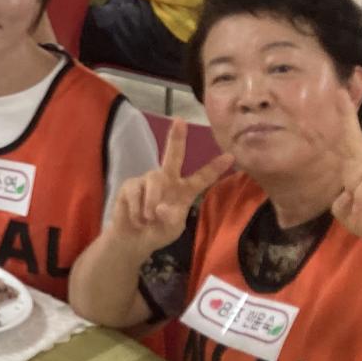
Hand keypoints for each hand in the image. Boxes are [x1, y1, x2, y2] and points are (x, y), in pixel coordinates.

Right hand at [107, 118, 232, 253]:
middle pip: (173, 156)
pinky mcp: (130, 185)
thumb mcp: (172, 228)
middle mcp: (167, 179)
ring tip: (148, 219)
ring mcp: (148, 180)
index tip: (230, 156)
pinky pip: (135, 193)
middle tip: (180, 121)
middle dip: (177, 138)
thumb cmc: (158, 231)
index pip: (202, 177)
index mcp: (184, 190)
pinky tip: (136, 218)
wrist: (133, 239)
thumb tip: (159, 207)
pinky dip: (136, 210)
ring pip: (153, 181)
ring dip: (151, 203)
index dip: (215, 168)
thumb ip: (171, 217)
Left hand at [320, 87, 361, 258]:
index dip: (346, 118)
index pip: (353, 141)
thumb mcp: (351, 215)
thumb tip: (346, 190)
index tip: (339, 93)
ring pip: (356, 173)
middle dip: (349, 177)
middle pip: (351, 155)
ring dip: (354, 195)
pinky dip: (361, 199)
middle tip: (359, 198)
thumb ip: (341, 201)